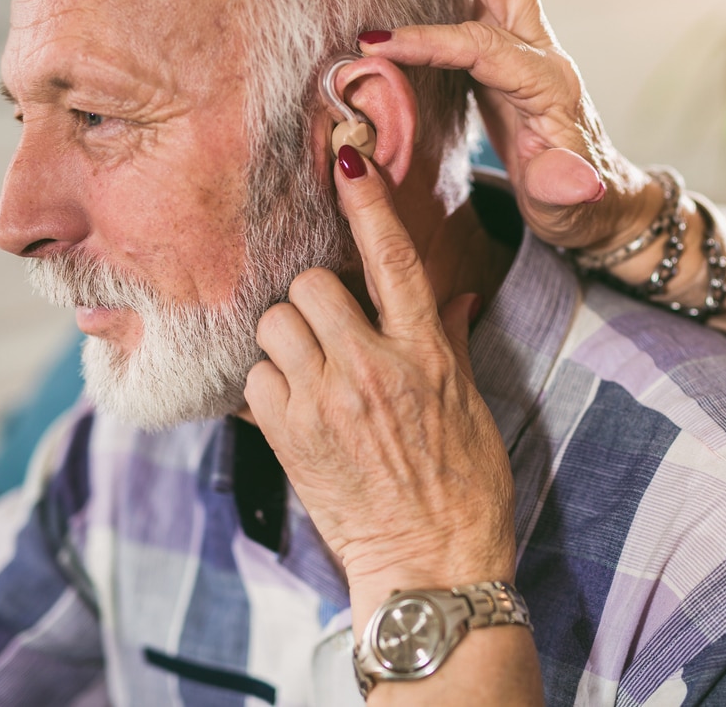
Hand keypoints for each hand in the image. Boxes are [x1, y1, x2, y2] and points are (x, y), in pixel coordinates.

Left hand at [243, 149, 515, 621]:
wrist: (434, 564)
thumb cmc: (465, 486)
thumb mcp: (471, 405)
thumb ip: (450, 340)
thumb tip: (451, 296)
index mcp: (427, 354)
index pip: (395, 260)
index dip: (370, 204)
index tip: (349, 160)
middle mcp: (374, 369)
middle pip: (312, 284)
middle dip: (315, 296)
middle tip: (330, 326)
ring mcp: (327, 403)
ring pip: (275, 324)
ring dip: (287, 337)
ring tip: (310, 366)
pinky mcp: (289, 438)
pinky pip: (255, 378)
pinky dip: (268, 383)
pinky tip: (293, 404)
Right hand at [364, 0, 663, 252]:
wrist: (601, 202)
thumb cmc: (578, 210)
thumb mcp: (569, 210)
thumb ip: (565, 190)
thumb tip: (575, 177)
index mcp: (547, 87)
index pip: (483, 47)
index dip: (430, 42)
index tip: (376, 44)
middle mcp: (542, 52)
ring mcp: (530, 43)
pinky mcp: (514, 47)